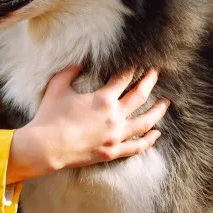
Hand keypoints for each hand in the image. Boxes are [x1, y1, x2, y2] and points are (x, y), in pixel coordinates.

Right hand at [6, 65, 169, 183]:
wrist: (47, 147)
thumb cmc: (50, 116)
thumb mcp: (57, 87)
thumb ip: (70, 71)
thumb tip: (81, 61)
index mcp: (103, 99)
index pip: (124, 78)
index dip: (132, 67)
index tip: (138, 61)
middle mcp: (114, 117)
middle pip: (140, 96)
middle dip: (149, 81)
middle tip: (156, 72)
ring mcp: (116, 136)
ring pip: (145, 122)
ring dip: (158, 111)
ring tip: (165, 102)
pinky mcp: (112, 152)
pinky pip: (137, 146)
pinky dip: (149, 140)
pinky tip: (156, 134)